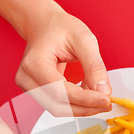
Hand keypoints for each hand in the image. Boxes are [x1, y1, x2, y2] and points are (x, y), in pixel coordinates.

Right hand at [0, 0, 111, 116]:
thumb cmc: (60, 27)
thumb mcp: (84, 40)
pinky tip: (89, 96)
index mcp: (34, 63)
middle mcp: (26, 78)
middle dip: (85, 107)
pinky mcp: (36, 92)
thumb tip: (104, 91)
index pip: (60, 91)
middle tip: (107, 103)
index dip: (85, 99)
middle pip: (58, 105)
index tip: (106, 100)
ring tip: (100, 98)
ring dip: (82, 108)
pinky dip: (76, 104)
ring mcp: (28, 87)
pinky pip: (58, 104)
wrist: (43, 24)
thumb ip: (94, 66)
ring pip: (58, 109)